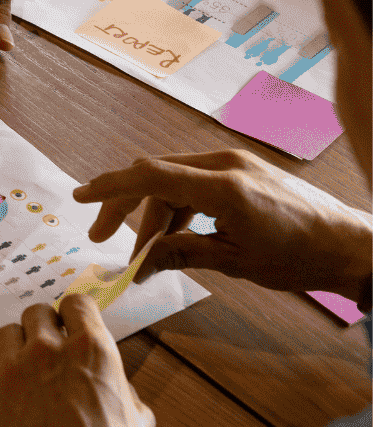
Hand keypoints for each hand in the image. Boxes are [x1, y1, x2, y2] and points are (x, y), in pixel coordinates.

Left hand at [0, 296, 155, 426]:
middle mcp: (49, 348)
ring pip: (6, 333)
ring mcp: (14, 367)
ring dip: (16, 346)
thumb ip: (119, 385)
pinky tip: (2, 386)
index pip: (76, 303)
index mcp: (92, 349)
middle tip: (48, 351)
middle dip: (44, 327)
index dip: (74, 314)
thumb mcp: (139, 418)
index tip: (72, 325)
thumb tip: (107, 378)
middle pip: (36, 313)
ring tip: (24, 369)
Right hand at [77, 149, 372, 302]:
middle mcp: (226, 164)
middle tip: (104, 240)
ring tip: (146, 252)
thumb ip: (181, 253)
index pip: (150, 176)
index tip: (81, 199)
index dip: (110, 187)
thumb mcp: (234, 262)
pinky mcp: (243, 170)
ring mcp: (235, 163)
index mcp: (223, 186)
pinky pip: (195, 181)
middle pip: (155, 176)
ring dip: (153, 213)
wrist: (351, 246)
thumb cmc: (300, 257)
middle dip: (126, 208)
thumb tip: (139, 263)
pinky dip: (177, 206)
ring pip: (173, 180)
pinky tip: (175, 235)